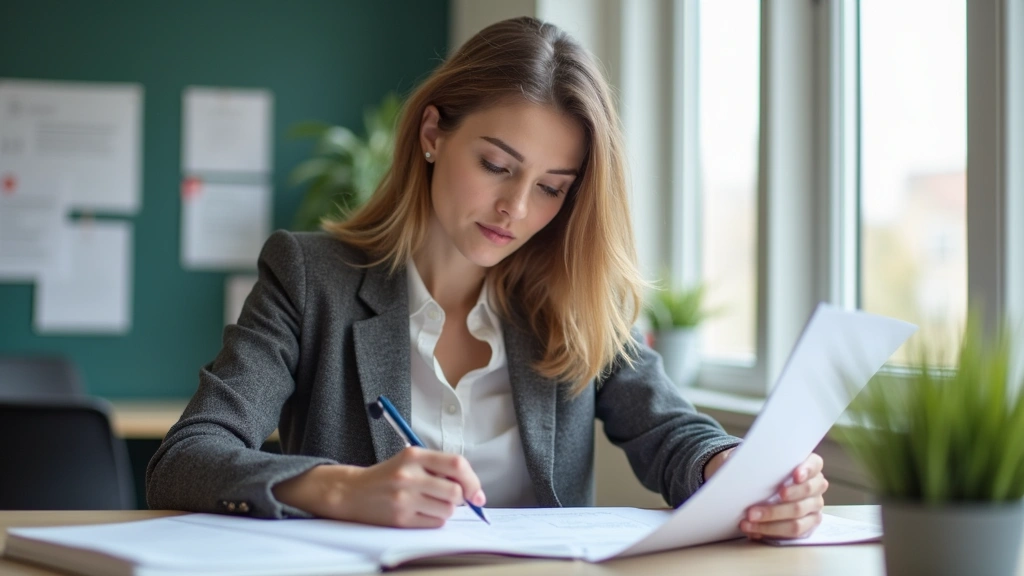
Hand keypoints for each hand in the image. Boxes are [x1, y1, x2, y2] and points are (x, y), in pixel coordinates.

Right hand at [272, 447, 485, 527]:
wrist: (352, 492)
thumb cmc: (388, 476)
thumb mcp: (411, 460)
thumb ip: (441, 468)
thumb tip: (475, 491)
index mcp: (414, 455)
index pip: (456, 464)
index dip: (473, 480)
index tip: (477, 493)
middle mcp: (409, 475)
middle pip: (455, 491)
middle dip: (459, 498)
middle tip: (449, 497)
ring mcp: (404, 498)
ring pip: (447, 510)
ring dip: (446, 510)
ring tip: (430, 503)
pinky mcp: (400, 518)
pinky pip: (434, 523)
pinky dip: (434, 520)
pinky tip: (421, 512)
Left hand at [742, 453, 827, 539]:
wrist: (763, 490)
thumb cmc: (765, 472)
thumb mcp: (764, 464)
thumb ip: (764, 463)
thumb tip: (749, 466)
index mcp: (811, 466)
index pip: (814, 464)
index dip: (806, 469)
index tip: (795, 476)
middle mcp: (816, 486)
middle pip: (806, 492)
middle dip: (781, 498)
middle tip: (758, 505)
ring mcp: (814, 506)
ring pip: (798, 515)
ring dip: (771, 517)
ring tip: (750, 518)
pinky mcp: (809, 524)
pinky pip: (794, 531)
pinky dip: (772, 530)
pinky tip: (755, 530)